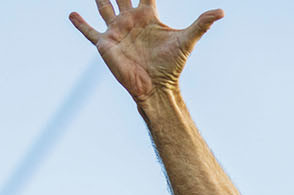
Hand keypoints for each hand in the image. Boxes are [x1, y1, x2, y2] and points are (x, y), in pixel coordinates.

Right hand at [70, 1, 222, 104]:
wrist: (156, 87)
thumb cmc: (171, 65)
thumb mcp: (186, 40)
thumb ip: (201, 24)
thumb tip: (221, 12)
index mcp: (147, 16)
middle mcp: (130, 20)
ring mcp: (117, 30)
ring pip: (104, 6)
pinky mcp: (105, 43)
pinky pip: (89, 31)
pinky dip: (80, 23)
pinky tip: (72, 14)